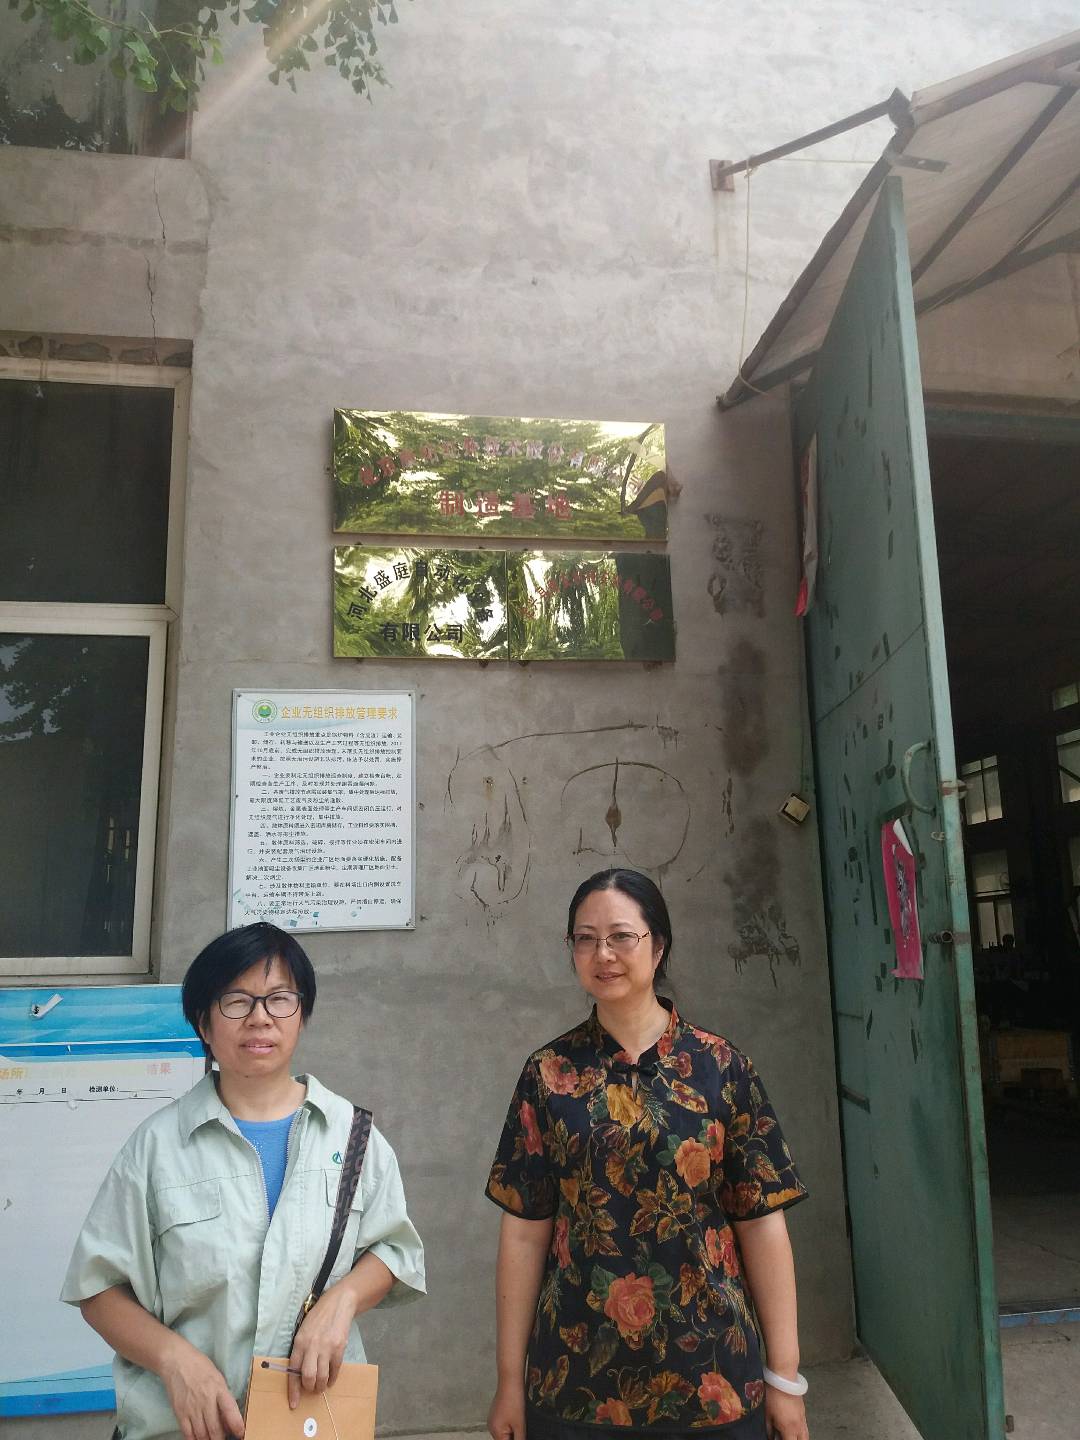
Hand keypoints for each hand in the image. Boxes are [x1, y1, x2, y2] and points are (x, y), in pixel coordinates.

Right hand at [160, 1341, 244, 1439]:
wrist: (177, 1361)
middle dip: (221, 1439)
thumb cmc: (201, 1367)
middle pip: (215, 1429)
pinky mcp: (180, 1413)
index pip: (230, 1411)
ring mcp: (192, 1408)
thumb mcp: (218, 1378)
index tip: (241, 1434)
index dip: (237, 1426)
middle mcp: (206, 1400)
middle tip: (225, 1439)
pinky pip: (188, 1434)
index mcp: (219, 1389)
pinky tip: (199, 1439)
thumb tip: (229, 1418)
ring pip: (202, 1435)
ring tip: (213, 1439)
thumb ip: (223, 1397)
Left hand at [288, 1282, 358, 1408]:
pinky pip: (335, 1369)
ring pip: (322, 1376)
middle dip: (309, 1388)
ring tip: (321, 1386)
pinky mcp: (339, 1347)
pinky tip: (331, 1378)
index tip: (293, 1403)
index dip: (293, 1389)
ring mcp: (326, 1347)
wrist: (338, 1303)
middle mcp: (312, 1345)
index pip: (293, 1370)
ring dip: (321, 1386)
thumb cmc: (318, 1317)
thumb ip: (301, 1349)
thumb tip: (298, 1372)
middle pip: (308, 1376)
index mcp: (299, 1342)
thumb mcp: (304, 1330)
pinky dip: (332, 1378)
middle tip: (311, 1389)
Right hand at [487, 1378, 526, 1439]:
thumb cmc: (514, 1400)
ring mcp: (493, 1419)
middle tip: (522, 1428)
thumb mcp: (520, 1424)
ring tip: (519, 1422)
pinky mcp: (496, 1413)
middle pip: (504, 1439)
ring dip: (512, 1431)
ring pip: (504, 1432)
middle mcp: (491, 1426)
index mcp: (495, 1431)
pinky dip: (510, 1424)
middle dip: (513, 1436)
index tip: (521, 1434)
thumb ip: (520, 1439)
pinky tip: (516, 1417)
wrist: (510, 1380)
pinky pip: (503, 1424)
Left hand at [765, 1385, 808, 1439]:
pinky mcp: (804, 1411)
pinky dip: (801, 1430)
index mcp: (789, 1429)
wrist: (783, 1379)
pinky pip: (805, 1426)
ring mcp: (803, 1418)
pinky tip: (793, 1427)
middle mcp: (798, 1425)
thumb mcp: (767, 1415)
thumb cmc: (773, 1395)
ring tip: (791, 1435)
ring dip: (800, 1438)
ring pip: (806, 1435)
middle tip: (787, 1437)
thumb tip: (770, 1437)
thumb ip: (769, 1430)